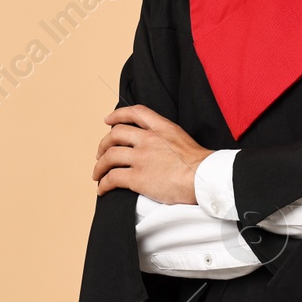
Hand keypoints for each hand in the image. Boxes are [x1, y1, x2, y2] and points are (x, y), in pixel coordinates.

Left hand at [93, 104, 212, 202]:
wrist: (204, 177)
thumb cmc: (200, 164)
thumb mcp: (182, 139)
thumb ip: (166, 138)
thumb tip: (159, 146)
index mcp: (161, 128)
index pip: (135, 113)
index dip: (118, 115)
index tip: (108, 120)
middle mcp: (148, 139)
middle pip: (116, 134)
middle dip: (104, 143)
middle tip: (101, 152)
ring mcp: (141, 158)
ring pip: (109, 156)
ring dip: (99, 165)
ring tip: (97, 173)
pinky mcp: (137, 177)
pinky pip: (112, 178)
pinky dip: (103, 183)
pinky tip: (102, 188)